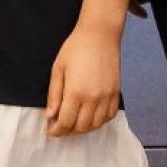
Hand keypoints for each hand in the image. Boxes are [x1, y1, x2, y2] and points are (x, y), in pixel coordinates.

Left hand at [42, 21, 123, 137]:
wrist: (99, 35)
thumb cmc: (75, 48)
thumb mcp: (58, 69)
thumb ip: (54, 94)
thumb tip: (50, 115)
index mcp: (76, 92)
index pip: (65, 122)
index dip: (57, 130)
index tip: (51, 131)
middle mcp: (93, 98)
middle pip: (81, 127)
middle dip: (68, 132)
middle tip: (60, 128)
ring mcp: (107, 96)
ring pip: (96, 125)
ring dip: (83, 129)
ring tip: (73, 125)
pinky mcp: (116, 93)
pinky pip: (109, 116)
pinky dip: (99, 122)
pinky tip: (90, 118)